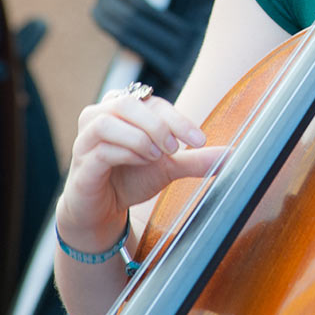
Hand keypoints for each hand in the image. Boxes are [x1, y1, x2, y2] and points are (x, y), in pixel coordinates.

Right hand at [56, 86, 224, 251]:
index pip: (153, 103)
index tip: (200, 140)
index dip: (179, 119)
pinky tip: (140, 164)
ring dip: (140, 137)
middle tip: (176, 148)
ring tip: (157, 156)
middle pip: (130, 103)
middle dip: (159, 124)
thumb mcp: (169, 167)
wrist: (101, 212)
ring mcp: (86, 138)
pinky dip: (125, 152)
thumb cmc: (131, 179)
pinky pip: (101, 148)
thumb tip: (234, 154)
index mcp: (123, 108)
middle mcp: (100, 115)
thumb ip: (195, 158)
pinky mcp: (81, 162)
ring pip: (110, 120)